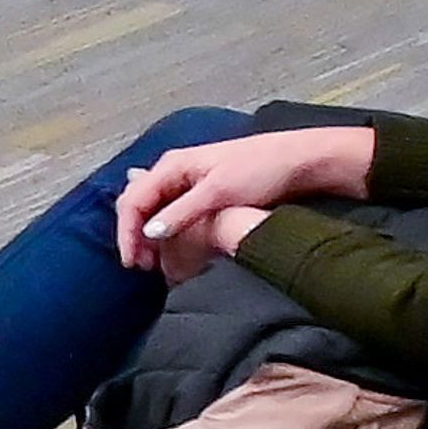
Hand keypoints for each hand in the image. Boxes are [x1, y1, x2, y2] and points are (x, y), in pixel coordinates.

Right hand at [114, 124, 376, 280]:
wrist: (299, 161)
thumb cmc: (260, 169)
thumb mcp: (218, 192)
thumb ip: (181, 212)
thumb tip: (149, 233)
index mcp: (172, 164)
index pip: (133, 200)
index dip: (128, 234)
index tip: (134, 263)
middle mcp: (174, 170)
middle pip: (138, 204)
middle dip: (135, 236)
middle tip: (143, 267)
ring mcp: (187, 179)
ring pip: (152, 208)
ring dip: (148, 235)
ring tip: (155, 262)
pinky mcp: (202, 190)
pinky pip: (170, 210)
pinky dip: (165, 230)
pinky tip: (169, 245)